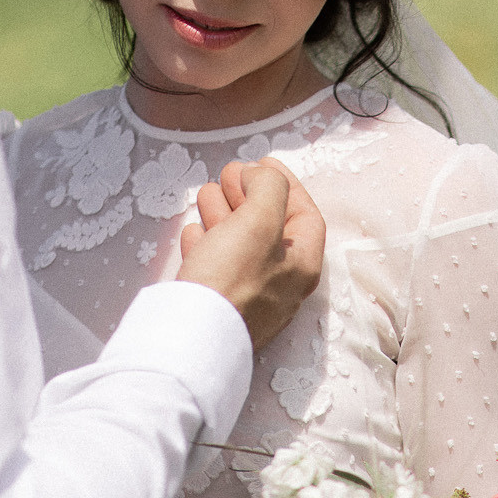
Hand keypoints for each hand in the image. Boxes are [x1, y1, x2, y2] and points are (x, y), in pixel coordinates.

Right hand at [176, 157, 324, 349]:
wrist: (191, 335)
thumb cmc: (230, 278)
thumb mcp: (259, 221)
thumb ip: (269, 188)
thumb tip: (260, 175)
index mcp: (302, 266)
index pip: (305, 215)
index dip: (286, 184)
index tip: (261, 163)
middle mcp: (282, 285)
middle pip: (271, 228)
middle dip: (250, 195)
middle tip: (228, 174)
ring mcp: (250, 299)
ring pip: (241, 245)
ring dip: (226, 213)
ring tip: (206, 193)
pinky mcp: (220, 306)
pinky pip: (218, 267)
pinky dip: (208, 242)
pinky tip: (194, 230)